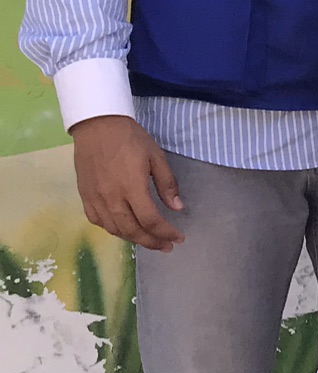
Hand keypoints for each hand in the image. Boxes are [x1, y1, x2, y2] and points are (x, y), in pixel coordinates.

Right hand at [72, 115, 183, 250]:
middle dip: (152, 242)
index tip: (178, 238)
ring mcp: (95, 198)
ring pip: (114, 229)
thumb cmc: (130, 139)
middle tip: (166, 246)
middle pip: (132, 230)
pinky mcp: (84, 196)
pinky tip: (124, 229)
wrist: (97, 126)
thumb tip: (177, 208)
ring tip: (149, 240)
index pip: (151, 220)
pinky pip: (97, 221)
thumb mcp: (156, 157)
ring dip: (133, 238)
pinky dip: (113, 229)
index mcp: (132, 187)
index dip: (166, 233)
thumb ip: (167, 184)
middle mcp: (111, 198)